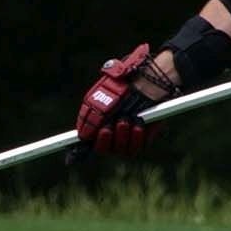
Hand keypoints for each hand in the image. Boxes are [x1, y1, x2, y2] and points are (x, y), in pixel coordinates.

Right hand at [70, 43, 179, 162]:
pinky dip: (136, 137)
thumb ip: (92, 114)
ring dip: (121, 135)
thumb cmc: (124, 84)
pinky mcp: (142, 138)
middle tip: (107, 128)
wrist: (150, 81)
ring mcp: (127, 136)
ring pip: (119, 149)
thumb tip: (82, 135)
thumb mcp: (103, 97)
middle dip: (104, 140)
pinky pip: (136, 148)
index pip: (86, 139)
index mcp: (98, 121)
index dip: (80, 146)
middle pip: (102, 148)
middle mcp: (111, 131)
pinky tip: (138, 123)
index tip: (80, 145)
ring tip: (126, 119)